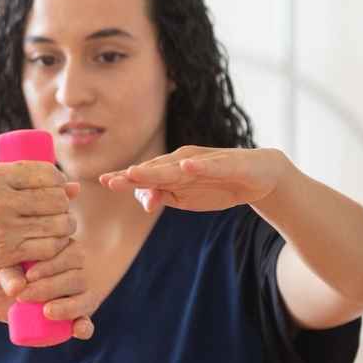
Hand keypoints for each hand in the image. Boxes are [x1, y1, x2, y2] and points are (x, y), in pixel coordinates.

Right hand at [0, 162, 78, 272]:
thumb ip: (24, 181)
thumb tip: (75, 187)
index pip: (45, 174)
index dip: (59, 181)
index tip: (59, 187)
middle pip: (55, 200)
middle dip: (64, 204)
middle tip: (60, 209)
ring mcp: (2, 228)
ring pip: (56, 225)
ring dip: (65, 225)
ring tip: (60, 225)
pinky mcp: (5, 252)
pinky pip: (47, 247)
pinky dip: (56, 245)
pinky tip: (53, 241)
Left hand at [0, 237, 93, 338]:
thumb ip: (8, 272)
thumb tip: (17, 288)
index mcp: (60, 248)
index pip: (69, 252)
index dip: (51, 265)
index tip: (29, 276)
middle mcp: (73, 269)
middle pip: (77, 276)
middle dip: (51, 287)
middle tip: (25, 295)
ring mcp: (75, 294)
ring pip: (84, 299)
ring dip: (68, 307)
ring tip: (46, 311)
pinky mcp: (72, 316)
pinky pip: (85, 322)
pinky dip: (84, 327)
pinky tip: (78, 329)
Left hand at [98, 146, 293, 213]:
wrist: (259, 176)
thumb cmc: (216, 185)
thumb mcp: (186, 197)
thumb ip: (164, 197)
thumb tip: (144, 202)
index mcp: (172, 169)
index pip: (144, 173)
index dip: (124, 178)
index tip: (103, 182)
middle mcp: (184, 161)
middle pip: (155, 168)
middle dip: (134, 175)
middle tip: (112, 181)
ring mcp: (205, 161)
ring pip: (178, 166)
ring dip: (158, 170)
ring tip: (137, 173)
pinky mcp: (228, 164)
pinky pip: (212, 166)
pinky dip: (199, 166)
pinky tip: (186, 167)